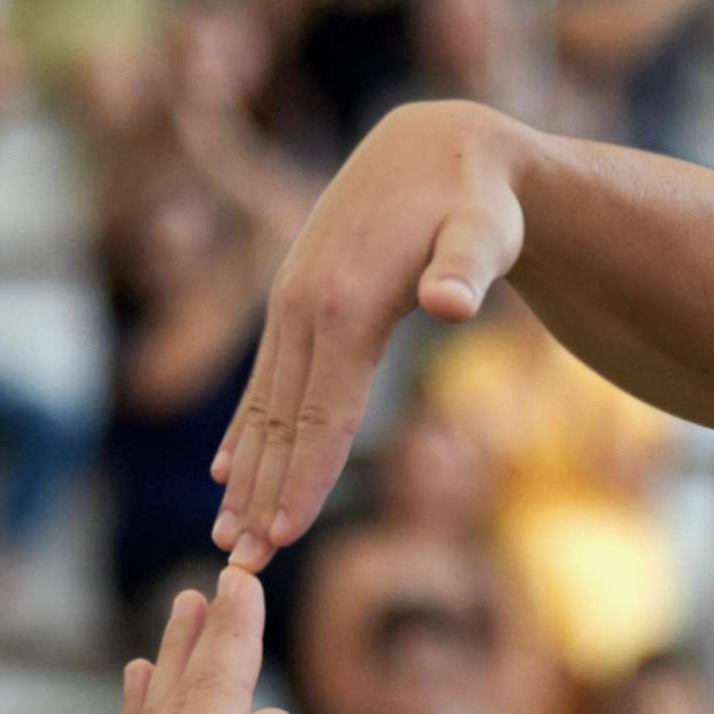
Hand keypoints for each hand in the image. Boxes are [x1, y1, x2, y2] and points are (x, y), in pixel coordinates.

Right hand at [209, 100, 526, 565]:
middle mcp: (304, 307)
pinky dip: (245, 430)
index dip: (304, 478)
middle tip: (243, 568)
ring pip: (265, 406)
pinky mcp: (296, 300)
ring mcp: (293, 303)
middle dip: (263, 498)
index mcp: (343, 304)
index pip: (321, 413)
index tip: (283, 539)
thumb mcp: (487, 228)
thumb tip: (451, 303)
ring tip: (227, 537)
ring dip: (245, 475)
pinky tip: (226, 470)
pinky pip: (266, 379)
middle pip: (283, 421)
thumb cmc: (477, 199)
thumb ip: (468, 266)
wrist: (443, 145)